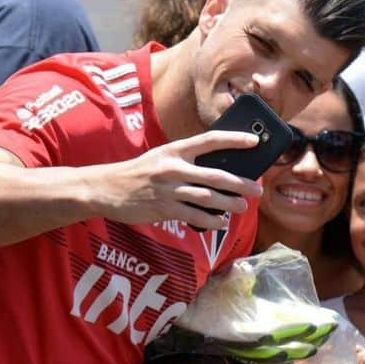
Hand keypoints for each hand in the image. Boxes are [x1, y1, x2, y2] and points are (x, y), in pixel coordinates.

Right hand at [93, 129, 262, 228]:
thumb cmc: (140, 172)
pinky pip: (194, 216)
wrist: (107, 188)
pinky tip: (221, 223)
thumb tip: (220, 169)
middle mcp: (174, 167)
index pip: (211, 140)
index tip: (254, 142)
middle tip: (257, 189)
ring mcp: (169, 189)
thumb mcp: (162, 157)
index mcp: (175, 149)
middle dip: (241, 183)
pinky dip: (211, 221)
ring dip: (230, 204)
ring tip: (242, 207)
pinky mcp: (164, 208)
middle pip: (216, 175)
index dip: (234, 140)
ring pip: (208, 197)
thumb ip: (187, 160)